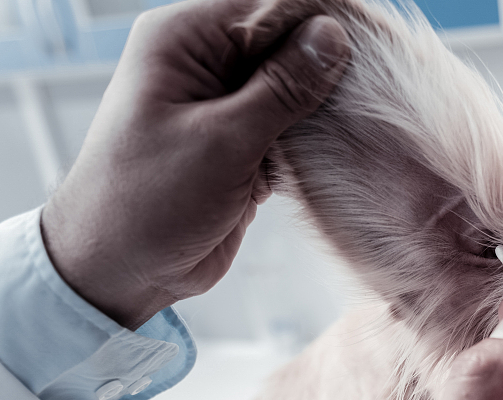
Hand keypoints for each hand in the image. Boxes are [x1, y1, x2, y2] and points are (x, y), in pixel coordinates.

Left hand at [41, 0, 349, 328]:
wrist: (117, 270)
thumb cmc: (148, 201)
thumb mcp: (223, 140)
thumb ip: (282, 88)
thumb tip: (333, 36)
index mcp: (183, 40)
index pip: (269, 6)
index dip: (324, 19)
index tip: (378, 42)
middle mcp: (204, 63)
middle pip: (287, 42)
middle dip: (332, 64)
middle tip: (385, 87)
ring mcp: (224, 105)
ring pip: (294, 87)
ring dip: (329, 105)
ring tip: (375, 118)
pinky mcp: (241, 144)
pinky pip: (291, 126)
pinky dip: (317, 137)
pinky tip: (350, 147)